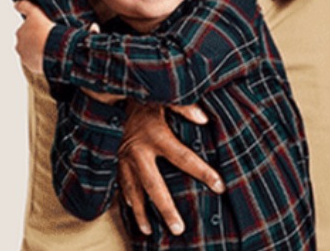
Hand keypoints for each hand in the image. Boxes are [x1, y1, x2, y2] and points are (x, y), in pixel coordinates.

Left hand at [14, 0, 55, 75]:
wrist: (53, 48)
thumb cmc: (45, 29)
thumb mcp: (35, 12)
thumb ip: (24, 6)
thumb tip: (15, 4)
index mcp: (19, 33)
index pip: (25, 29)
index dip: (34, 27)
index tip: (42, 27)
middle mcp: (19, 46)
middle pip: (27, 41)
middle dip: (34, 39)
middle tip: (47, 36)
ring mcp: (26, 57)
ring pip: (31, 52)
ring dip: (38, 49)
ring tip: (50, 46)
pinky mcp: (33, 66)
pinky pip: (37, 62)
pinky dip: (42, 58)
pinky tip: (50, 54)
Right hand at [117, 101, 221, 235]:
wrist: (110, 97)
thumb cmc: (144, 99)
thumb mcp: (164, 98)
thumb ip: (184, 107)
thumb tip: (204, 118)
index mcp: (155, 136)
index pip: (184, 158)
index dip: (203, 172)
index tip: (219, 186)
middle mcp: (138, 152)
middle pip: (154, 186)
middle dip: (166, 209)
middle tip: (178, 228)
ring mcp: (123, 160)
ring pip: (133, 192)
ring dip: (141, 213)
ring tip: (149, 231)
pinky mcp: (114, 162)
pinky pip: (120, 186)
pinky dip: (126, 201)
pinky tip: (133, 212)